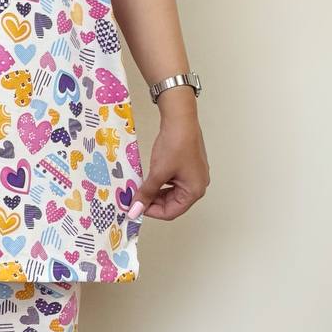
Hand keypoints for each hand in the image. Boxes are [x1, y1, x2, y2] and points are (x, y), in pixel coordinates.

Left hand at [129, 95, 209, 220]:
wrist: (180, 119)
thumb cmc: (174, 146)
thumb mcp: (158, 173)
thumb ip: (146, 194)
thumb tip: (134, 211)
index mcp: (195, 191)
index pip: (172, 212)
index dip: (152, 212)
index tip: (135, 207)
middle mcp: (198, 185)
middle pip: (172, 203)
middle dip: (153, 202)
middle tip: (135, 197)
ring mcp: (194, 175)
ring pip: (171, 193)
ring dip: (155, 192)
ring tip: (140, 188)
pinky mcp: (188, 166)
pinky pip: (173, 181)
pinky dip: (160, 183)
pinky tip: (149, 178)